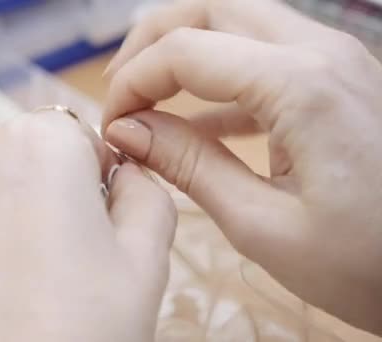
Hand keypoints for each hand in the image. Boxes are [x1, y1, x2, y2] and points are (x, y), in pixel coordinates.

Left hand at [0, 111, 176, 341]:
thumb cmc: (87, 328)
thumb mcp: (148, 256)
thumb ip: (146, 189)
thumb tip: (124, 172)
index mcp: (40, 141)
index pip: (74, 135)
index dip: (91, 178)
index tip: (93, 222)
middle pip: (22, 152)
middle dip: (44, 186)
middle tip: (60, 252)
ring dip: (0, 207)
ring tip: (17, 272)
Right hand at [102, 0, 381, 334]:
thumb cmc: (365, 264)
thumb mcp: (261, 225)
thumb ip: (189, 166)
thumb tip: (125, 131)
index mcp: (301, 85)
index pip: (185, 51)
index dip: (133, 83)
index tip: (110, 127)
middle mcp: (321, 52)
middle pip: (212, 8)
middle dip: (153, 43)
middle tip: (120, 92)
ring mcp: (335, 59)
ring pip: (238, 22)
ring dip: (185, 53)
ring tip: (147, 101)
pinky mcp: (338, 80)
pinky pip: (265, 58)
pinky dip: (219, 80)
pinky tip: (195, 124)